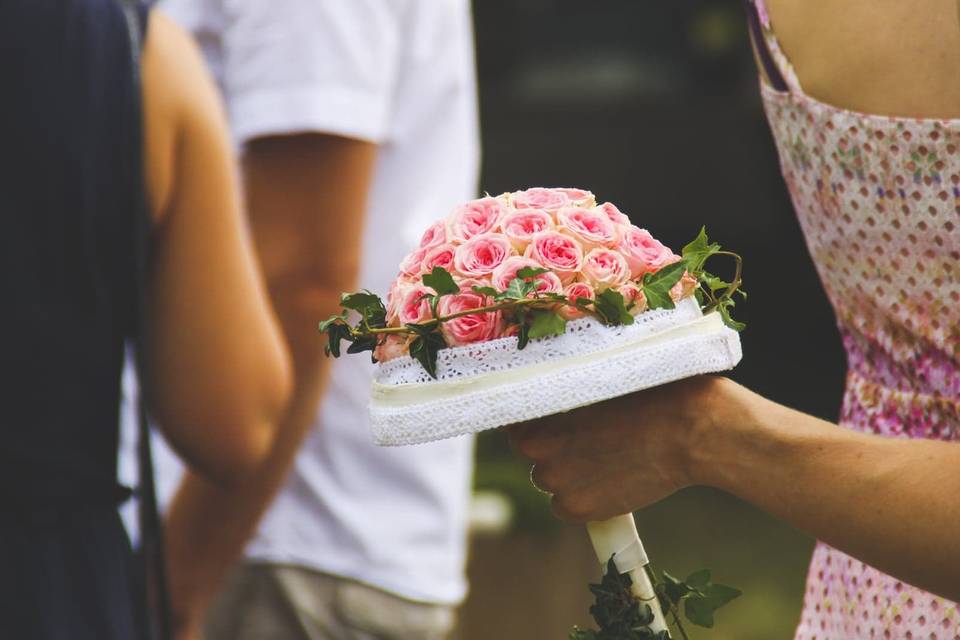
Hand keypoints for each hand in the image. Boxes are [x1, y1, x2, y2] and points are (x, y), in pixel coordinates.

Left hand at [509, 376, 739, 521]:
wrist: (692, 430)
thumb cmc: (654, 393)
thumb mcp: (603, 376)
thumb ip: (571, 387)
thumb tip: (554, 387)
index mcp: (541, 410)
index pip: (515, 422)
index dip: (534, 421)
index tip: (553, 421)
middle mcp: (539, 449)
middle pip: (531, 452)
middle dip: (553, 448)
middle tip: (588, 440)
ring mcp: (558, 481)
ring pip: (548, 480)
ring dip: (567, 473)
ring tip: (604, 460)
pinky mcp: (579, 508)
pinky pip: (564, 507)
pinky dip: (580, 499)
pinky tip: (606, 482)